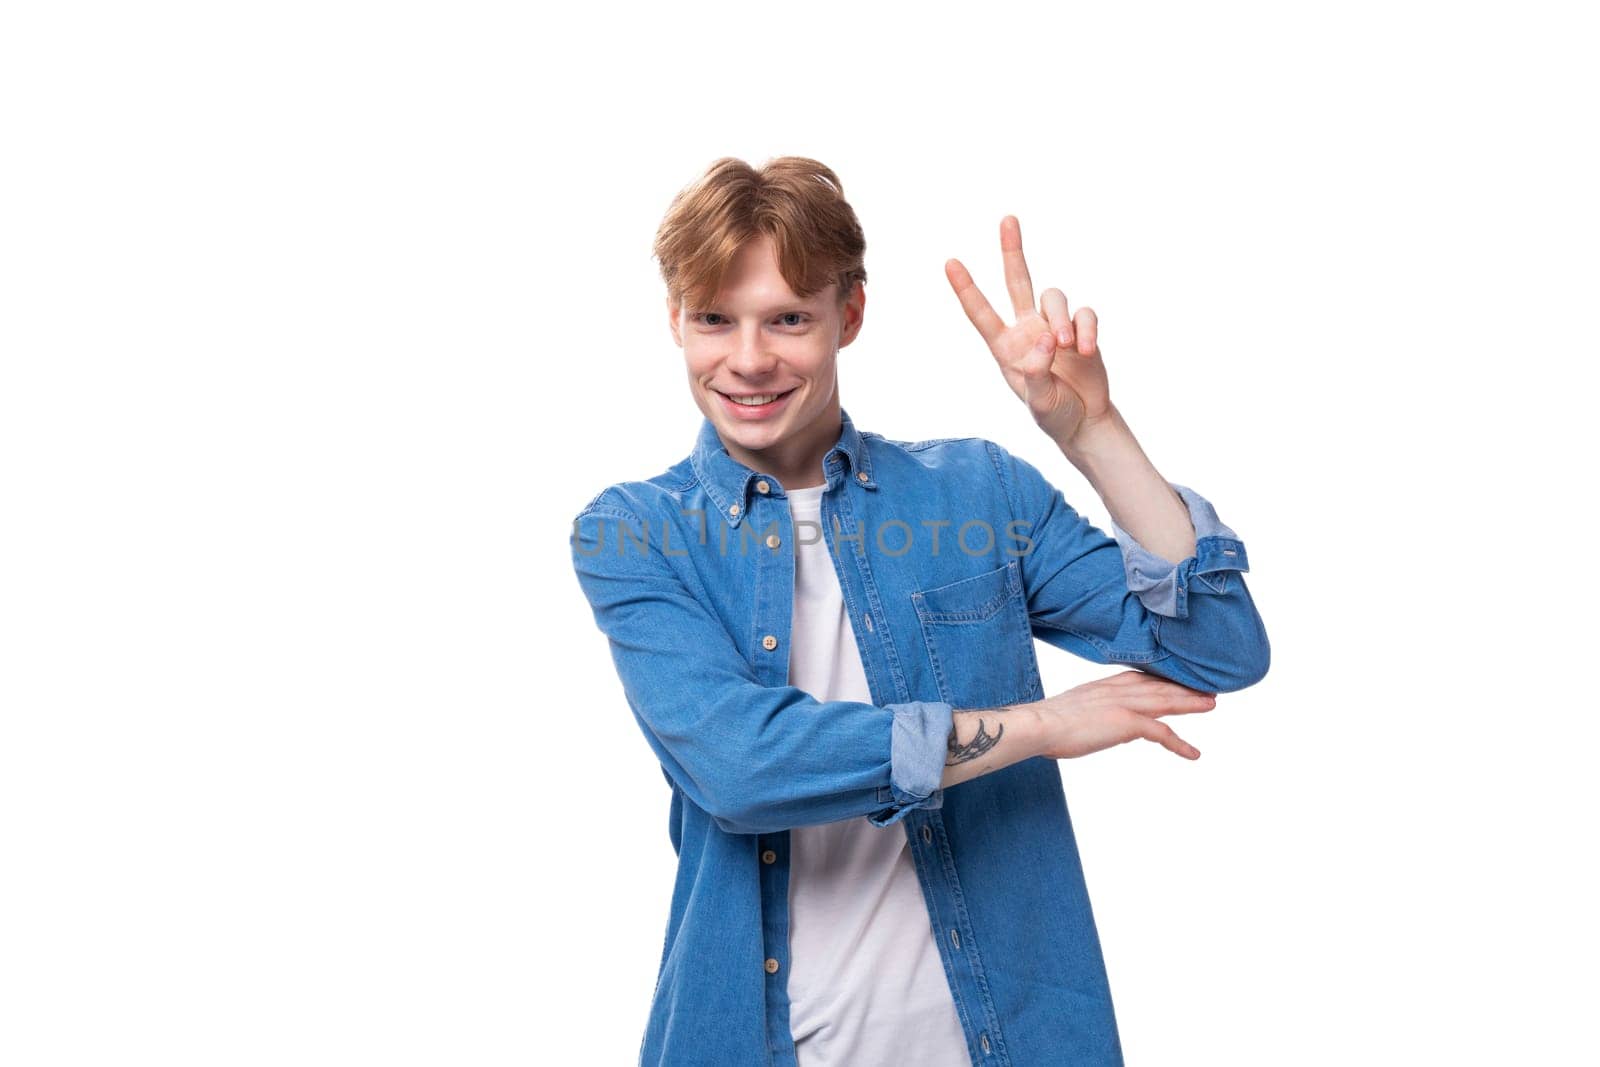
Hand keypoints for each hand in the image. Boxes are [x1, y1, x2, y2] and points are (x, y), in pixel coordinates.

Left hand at [945, 215, 1111, 448]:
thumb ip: (1037, 373)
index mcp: (1005, 347)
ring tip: (1066, 346)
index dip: (966, 288)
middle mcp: (1027, 330)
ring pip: (1054, 297)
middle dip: (1013, 250)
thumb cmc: (1054, 415)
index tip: (950, 262)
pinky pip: (1084, 313)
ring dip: (1060, 318)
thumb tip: (1045, 340)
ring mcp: (1054, 327)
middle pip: (1017, 281)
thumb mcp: (1038, 402)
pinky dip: (1086, 328)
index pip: (981, 313)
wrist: (1086, 422)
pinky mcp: (1082, 329)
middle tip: (1007, 219)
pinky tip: (1086, 350)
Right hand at [1033, 670, 1215, 760]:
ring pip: (1166, 701)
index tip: (1177, 679)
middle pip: (1159, 686)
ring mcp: (1124, 704)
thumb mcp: (1075, 709)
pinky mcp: (1127, 722)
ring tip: (1210, 704)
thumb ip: (1092, 711)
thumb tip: (1101, 723)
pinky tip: (1193, 753)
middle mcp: (1117, 689)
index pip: (1140, 677)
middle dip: (1183, 687)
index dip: (1162, 679)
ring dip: (1190, 704)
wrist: (1038, 725)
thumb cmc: (1047, 722)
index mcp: (1104, 685)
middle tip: (1206, 689)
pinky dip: (1179, 743)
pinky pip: (1161, 732)